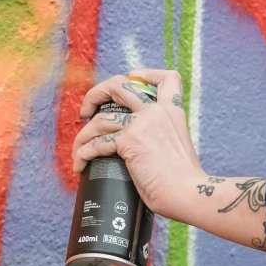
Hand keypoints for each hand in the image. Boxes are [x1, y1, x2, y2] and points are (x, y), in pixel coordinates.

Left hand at [70, 69, 265, 254]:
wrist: (186, 192)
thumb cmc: (184, 179)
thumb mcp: (178, 145)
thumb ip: (163, 135)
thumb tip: (144, 145)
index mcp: (172, 112)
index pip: (167, 78)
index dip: (145, 74)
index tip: (131, 79)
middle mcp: (156, 112)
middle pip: (118, 85)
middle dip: (95, 94)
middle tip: (86, 111)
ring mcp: (141, 124)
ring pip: (100, 119)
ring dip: (83, 135)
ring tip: (78, 148)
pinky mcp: (128, 142)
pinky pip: (96, 144)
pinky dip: (83, 154)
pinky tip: (80, 164)